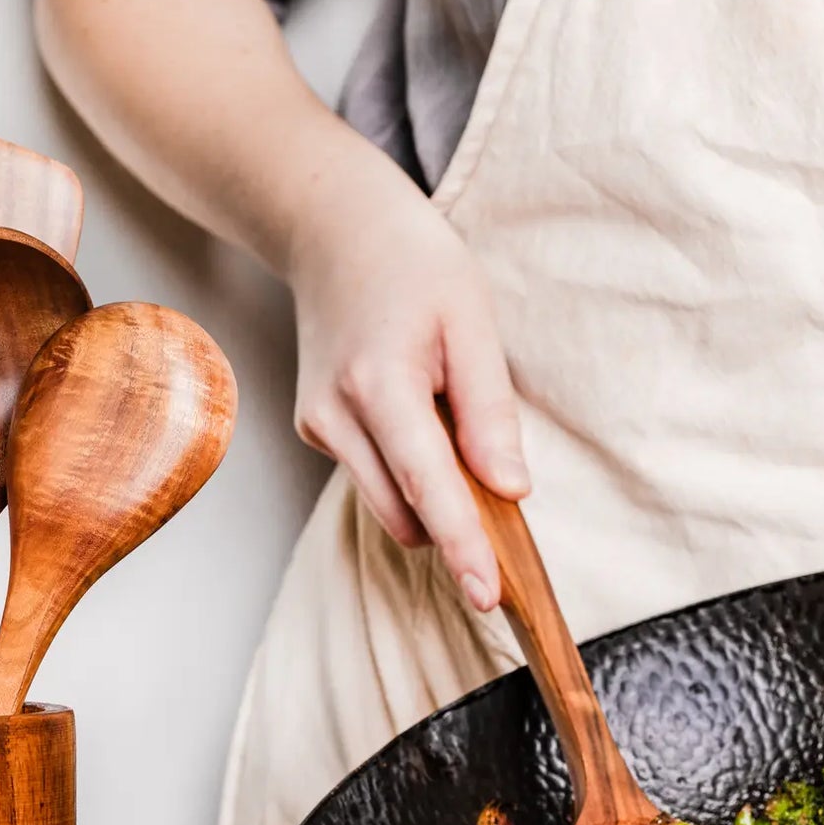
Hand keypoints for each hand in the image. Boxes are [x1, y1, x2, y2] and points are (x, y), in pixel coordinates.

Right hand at [286, 174, 528, 611]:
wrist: (333, 230)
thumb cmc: (413, 265)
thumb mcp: (471, 319)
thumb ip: (489, 409)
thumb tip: (510, 490)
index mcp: (379, 382)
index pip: (427, 485)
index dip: (462, 544)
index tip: (487, 594)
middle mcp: (335, 415)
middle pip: (404, 511)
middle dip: (455, 527)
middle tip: (504, 503)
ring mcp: (317, 426)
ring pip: (386, 503)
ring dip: (430, 499)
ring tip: (453, 430)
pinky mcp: (313, 429)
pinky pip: (371, 477)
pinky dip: (406, 474)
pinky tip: (418, 419)